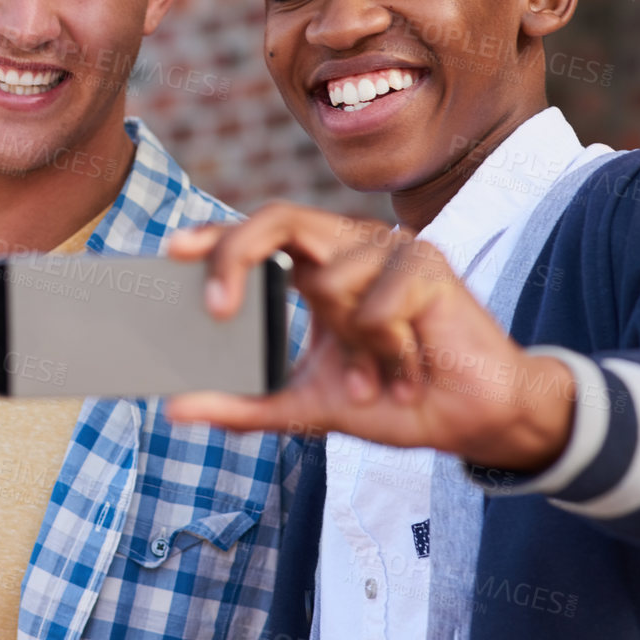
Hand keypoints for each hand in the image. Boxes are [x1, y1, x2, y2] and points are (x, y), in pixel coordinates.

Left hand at [163, 203, 575, 472]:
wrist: (469, 421)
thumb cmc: (392, 399)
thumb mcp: (305, 404)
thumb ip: (243, 403)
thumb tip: (176, 408)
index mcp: (319, 267)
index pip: (257, 234)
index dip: (214, 235)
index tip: (170, 251)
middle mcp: (349, 247)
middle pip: (277, 218)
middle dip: (236, 255)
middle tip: (217, 309)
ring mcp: (390, 249)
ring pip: (326, 282)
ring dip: (349, 349)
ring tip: (380, 376)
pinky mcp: (427, 263)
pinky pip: (374, 306)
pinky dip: (387, 350)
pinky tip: (412, 367)